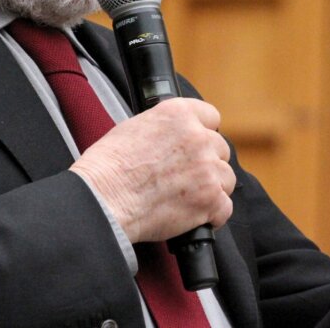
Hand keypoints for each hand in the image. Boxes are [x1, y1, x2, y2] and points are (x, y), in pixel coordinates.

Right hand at [70, 98, 235, 243]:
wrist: (104, 199)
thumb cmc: (109, 167)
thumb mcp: (135, 127)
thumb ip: (164, 128)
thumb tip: (173, 138)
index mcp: (179, 114)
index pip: (211, 117)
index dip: (204, 132)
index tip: (198, 145)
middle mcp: (198, 137)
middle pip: (220, 149)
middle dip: (206, 163)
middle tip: (186, 177)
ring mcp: (207, 168)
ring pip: (226, 178)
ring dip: (212, 188)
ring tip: (187, 198)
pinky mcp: (210, 199)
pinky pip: (224, 207)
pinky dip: (213, 215)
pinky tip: (195, 216)